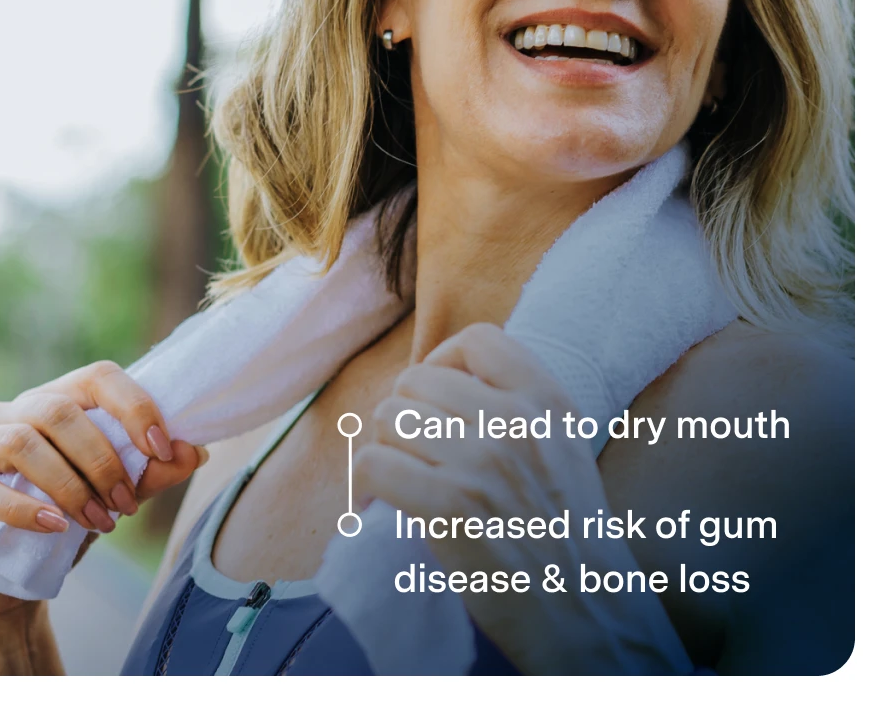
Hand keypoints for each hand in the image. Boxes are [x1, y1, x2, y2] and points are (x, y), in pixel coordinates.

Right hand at [0, 360, 205, 630]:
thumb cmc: (53, 534)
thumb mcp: (107, 500)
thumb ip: (147, 474)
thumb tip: (196, 449)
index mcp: (45, 404)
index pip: (94, 377)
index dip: (133, 406)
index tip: (163, 448)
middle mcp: (0, 415)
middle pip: (58, 409)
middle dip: (102, 459)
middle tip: (126, 506)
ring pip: (20, 441)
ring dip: (70, 485)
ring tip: (98, 523)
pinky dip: (23, 507)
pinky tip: (54, 529)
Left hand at [355, 323, 690, 674]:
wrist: (589, 614)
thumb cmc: (566, 536)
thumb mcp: (565, 450)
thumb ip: (519, 408)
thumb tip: (442, 378)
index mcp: (550, 404)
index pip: (478, 340)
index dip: (442, 362)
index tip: (437, 400)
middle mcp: (518, 424)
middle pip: (416, 381)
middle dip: (403, 417)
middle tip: (412, 456)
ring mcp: (484, 463)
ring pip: (388, 419)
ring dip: (383, 451)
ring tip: (400, 482)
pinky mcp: (450, 507)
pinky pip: (372, 463)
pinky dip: (365, 486)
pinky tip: (380, 505)